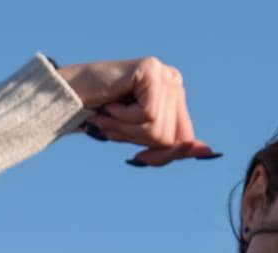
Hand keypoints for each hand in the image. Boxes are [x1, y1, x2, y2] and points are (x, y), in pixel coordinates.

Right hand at [55, 57, 217, 165]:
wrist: (70, 94)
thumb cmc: (104, 116)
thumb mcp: (140, 136)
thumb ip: (171, 146)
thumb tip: (206, 150)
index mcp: (176, 99)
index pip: (186, 139)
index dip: (165, 155)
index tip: (140, 158)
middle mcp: (174, 83)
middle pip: (171, 138)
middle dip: (138, 140)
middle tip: (114, 126)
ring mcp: (164, 74)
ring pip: (158, 128)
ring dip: (126, 129)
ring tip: (109, 115)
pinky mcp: (151, 69)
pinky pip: (148, 114)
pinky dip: (124, 117)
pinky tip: (110, 104)